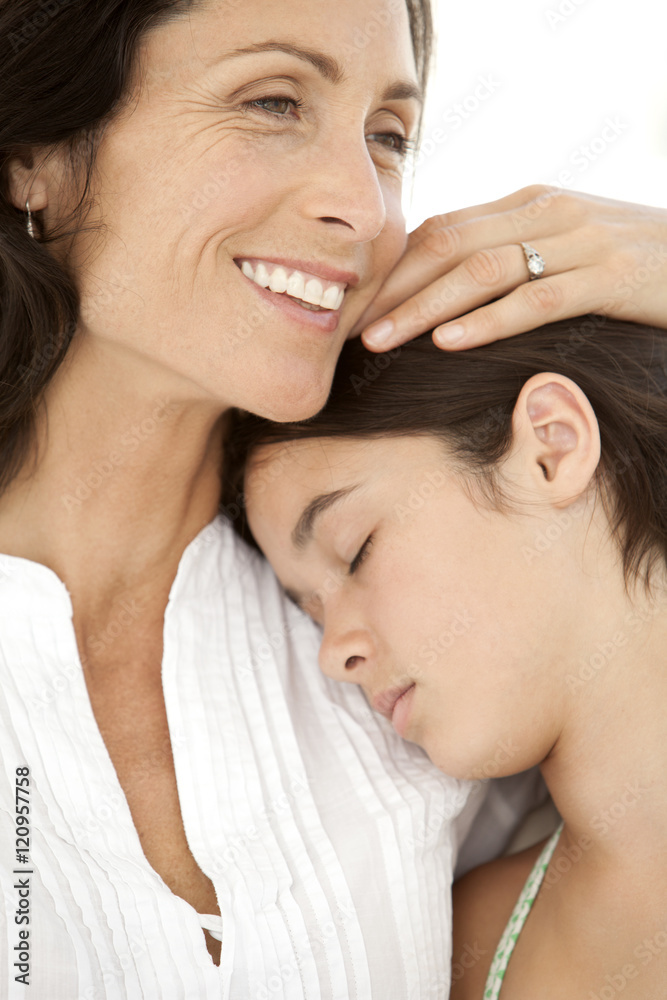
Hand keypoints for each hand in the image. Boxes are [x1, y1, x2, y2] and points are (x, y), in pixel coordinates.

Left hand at [349, 186, 666, 351]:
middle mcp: (546, 212)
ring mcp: (580, 240)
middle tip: (350, 327)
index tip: (354, 303)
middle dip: (393, 288)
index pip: (442, 228)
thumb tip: (443, 287)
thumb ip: (509, 253)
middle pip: (449, 244)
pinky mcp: (610, 276)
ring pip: (484, 270)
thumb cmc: (626, 259)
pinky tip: (449, 342)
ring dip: (424, 307)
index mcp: (527, 203)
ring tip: (382, 340)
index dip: (392, 267)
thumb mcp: (561, 244)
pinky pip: (538, 299)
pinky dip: (490, 320)